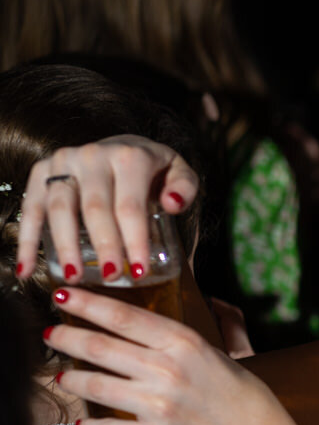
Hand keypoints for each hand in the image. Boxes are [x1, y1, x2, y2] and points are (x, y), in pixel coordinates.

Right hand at [15, 135, 198, 281]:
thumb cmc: (155, 170)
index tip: (140, 271)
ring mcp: (63, 161)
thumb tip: (171, 205)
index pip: (130, 206)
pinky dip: (27, 240)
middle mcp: (92, 155)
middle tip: (112, 278)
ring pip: (59, 208)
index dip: (134, 241)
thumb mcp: (180, 173)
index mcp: (129, 157)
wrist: (124, 146)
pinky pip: (31, 207)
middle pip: (95, 209)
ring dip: (65, 246)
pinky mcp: (41, 170)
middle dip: (104, 247)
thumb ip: (185, 188)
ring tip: (75, 278)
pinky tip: (27, 269)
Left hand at [44, 286, 300, 424]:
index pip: (124, 317)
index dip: (88, 303)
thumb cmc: (253, 405)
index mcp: (186, 345)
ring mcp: (157, 406)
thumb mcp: (233, 358)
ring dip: (73, 380)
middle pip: (100, 347)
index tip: (64, 294)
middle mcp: (167, 371)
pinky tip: (84, 424)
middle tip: (51, 334)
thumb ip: (213, 334)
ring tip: (63, 378)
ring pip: (95, 386)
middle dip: (67, 338)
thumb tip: (206, 309)